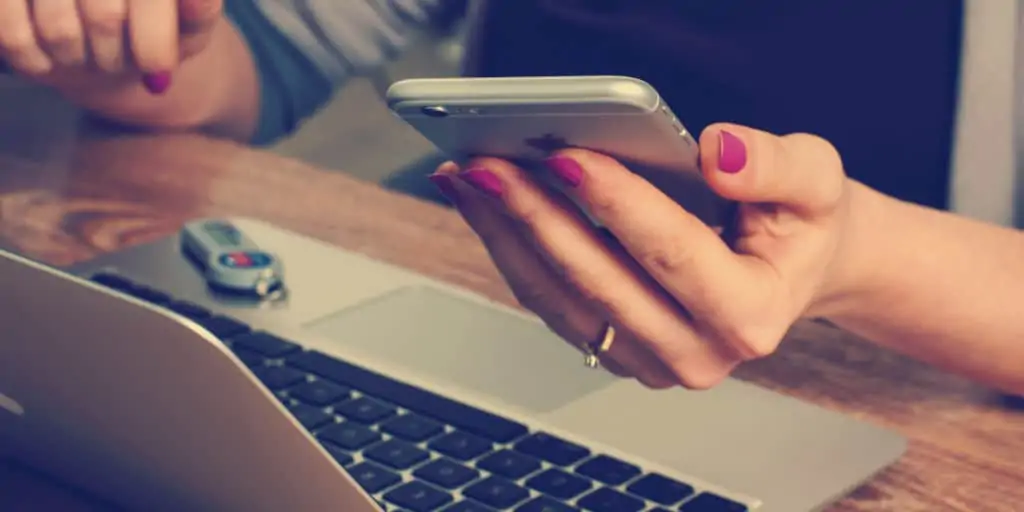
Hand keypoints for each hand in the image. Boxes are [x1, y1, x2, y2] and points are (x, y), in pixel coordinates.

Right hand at [0, 0, 222, 92]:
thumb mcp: (189, 25)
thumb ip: (198, 12)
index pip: (145, 2)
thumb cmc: (156, 28)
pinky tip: (49, 60)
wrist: (108, 34)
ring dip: (77, 60)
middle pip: (104, 18)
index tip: (158, 75)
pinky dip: (35, 60)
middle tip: (116, 59)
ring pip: (60, 31)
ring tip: (87, 52)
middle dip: (115, 56)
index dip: (153, 45)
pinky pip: (14, 35)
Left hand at [430, 124, 852, 388]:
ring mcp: (650, 362)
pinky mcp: (616, 351)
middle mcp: (697, 354)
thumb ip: (776, 165)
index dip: (615, 203)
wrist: (789, 270)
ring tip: (469, 179)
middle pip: (598, 281)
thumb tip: (716, 153)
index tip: (566, 156)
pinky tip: (487, 207)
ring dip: (507, 235)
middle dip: (536, 216)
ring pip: (559, 299)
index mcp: (751, 315)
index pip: (671, 253)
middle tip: (488, 164)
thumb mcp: (817, 182)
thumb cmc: (799, 226)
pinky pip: (550, 304)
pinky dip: (513, 251)